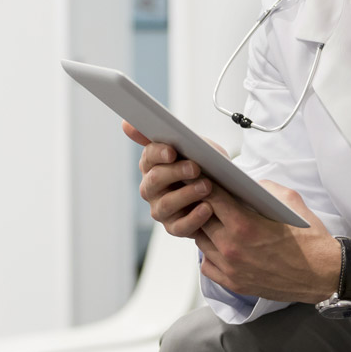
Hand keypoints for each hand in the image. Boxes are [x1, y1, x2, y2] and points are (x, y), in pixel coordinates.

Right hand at [127, 121, 217, 237]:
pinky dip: (194, 218)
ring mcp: (160, 209)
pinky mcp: (174, 227)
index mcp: (152, 165)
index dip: (159, 153)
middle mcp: (151, 188)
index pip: (149, 157)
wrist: (224, 192)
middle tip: (196, 168)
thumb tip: (126, 124)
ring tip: (206, 187)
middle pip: (155, 180)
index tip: (172, 151)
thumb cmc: (203, 166)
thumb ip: (166, 134)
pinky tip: (207, 208)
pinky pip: (180, 226)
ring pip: (165, 204)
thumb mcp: (192, 146)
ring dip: (187, 194)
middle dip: (176, 172)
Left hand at [193, 181, 344, 304]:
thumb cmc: (310, 239)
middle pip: (200, 219)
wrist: (323, 274)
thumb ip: (264, 188)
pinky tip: (221, 245)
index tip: (204, 180)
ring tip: (215, 221)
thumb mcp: (291, 201)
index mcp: (244, 226)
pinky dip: (210, 253)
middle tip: (207, 197)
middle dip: (203, 206)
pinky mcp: (234, 284)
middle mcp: (232, 248)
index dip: (205, 186)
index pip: (211, 199)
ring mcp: (231, 269)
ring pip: (201, 242)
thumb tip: (245, 183)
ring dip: (205, 229)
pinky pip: (207, 265)